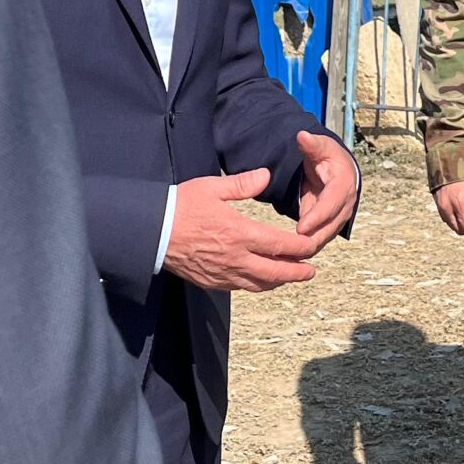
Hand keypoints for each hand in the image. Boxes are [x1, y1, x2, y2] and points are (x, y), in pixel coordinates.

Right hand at [164, 170, 318, 292]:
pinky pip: (240, 288)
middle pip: (274, 272)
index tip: (311, 247)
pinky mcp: (211, 281)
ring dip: (278, 282)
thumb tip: (266, 176)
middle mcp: (235, 258)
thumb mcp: (213, 187)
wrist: (152, 232)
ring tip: (290, 277)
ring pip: (258, 284)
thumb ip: (243, 184)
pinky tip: (260, 280)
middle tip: (310, 272)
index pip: (279, 245)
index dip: (300, 249)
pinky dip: (256, 285)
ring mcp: (223, 273)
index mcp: (239, 233)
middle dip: (296, 273)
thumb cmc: (181, 206)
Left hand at [293, 131, 358, 251]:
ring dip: (309, 247)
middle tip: (292, 249)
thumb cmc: (328, 157)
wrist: (339, 169)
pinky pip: (319, 239)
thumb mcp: (321, 147)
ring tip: (289, 258)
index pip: (331, 204)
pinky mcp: (331, 225)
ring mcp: (339, 217)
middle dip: (312, 239)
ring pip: (325, 237)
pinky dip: (307, 248)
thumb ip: (311, 144)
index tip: (300, 227)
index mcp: (343, 185)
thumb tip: (302, 136)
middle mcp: (345, 204)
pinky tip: (290, 257)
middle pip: (330, 227)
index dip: (317, 216)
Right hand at [432, 178, 463, 234]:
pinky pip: (445, 217)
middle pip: (460, 229)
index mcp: (459, 203)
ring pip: (452, 225)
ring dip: (460, 218)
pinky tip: (457, 200)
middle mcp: (447, 206)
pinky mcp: (436, 202)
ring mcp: (439, 205)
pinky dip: (453, 213)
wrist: (450, 154)